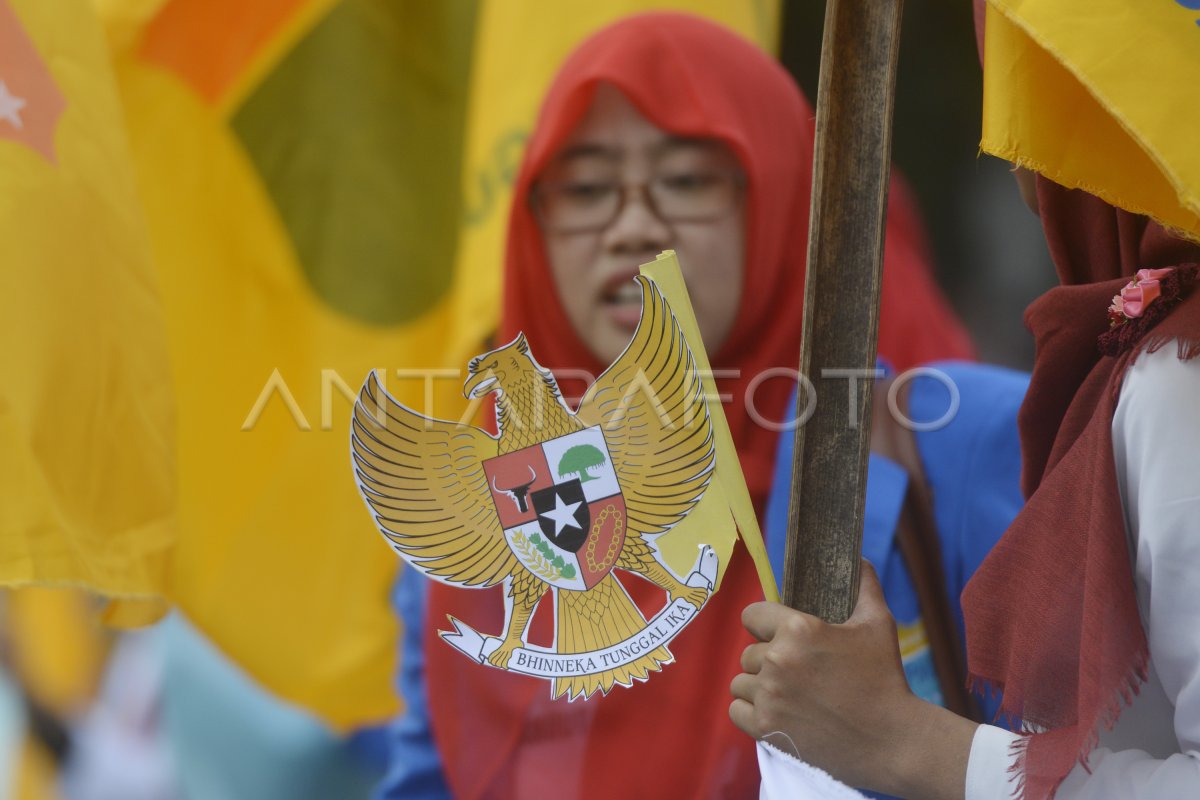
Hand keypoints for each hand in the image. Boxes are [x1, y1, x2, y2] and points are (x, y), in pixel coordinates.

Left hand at [729, 561, 975, 797]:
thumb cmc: (885, 678)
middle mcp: (778, 659)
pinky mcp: (766, 728)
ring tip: (788, 693)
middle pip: (749, 652)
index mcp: (798, 628)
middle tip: (797, 672)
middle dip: (768, 659)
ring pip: (741, 682)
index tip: (778, 635)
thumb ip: (865, 586)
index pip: (752, 615)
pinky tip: (775, 711)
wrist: (891, 740)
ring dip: (759, 686)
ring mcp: (770, 695)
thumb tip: (859, 560)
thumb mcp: (879, 624)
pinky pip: (736, 710)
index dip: (764, 624)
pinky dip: (751, 712)